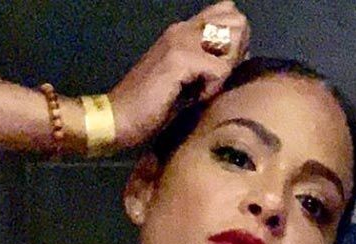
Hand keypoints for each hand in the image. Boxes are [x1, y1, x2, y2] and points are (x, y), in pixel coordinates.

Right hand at [107, 2, 250, 150]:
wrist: (117, 119)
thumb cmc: (149, 108)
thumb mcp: (184, 82)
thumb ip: (207, 65)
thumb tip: (238, 59)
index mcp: (183, 31)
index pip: (226, 12)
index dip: (236, 41)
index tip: (223, 70)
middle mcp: (182, 28)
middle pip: (235, 20)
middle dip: (237, 52)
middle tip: (217, 80)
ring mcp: (179, 40)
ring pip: (231, 41)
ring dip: (225, 71)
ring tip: (204, 90)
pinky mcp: (179, 59)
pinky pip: (219, 69)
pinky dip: (212, 90)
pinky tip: (195, 100)